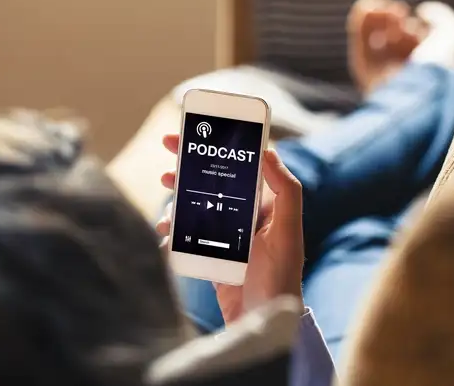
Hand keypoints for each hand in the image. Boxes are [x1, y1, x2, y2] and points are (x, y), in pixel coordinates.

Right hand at [157, 134, 303, 323]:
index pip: (240, 165)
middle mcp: (245, 215)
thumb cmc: (282, 279)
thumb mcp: (289, 233)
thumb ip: (286, 191)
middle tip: (168, 150)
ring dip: (177, 195)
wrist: (262, 323)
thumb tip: (268, 151)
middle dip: (190, 163)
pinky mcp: (210, 253)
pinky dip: (173, 229)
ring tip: (165, 191)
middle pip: (212, 180)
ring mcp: (225, 235)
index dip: (219, 146)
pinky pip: (187, 233)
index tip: (198, 132)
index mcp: (265, 205)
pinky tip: (164, 232)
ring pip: (195, 203)